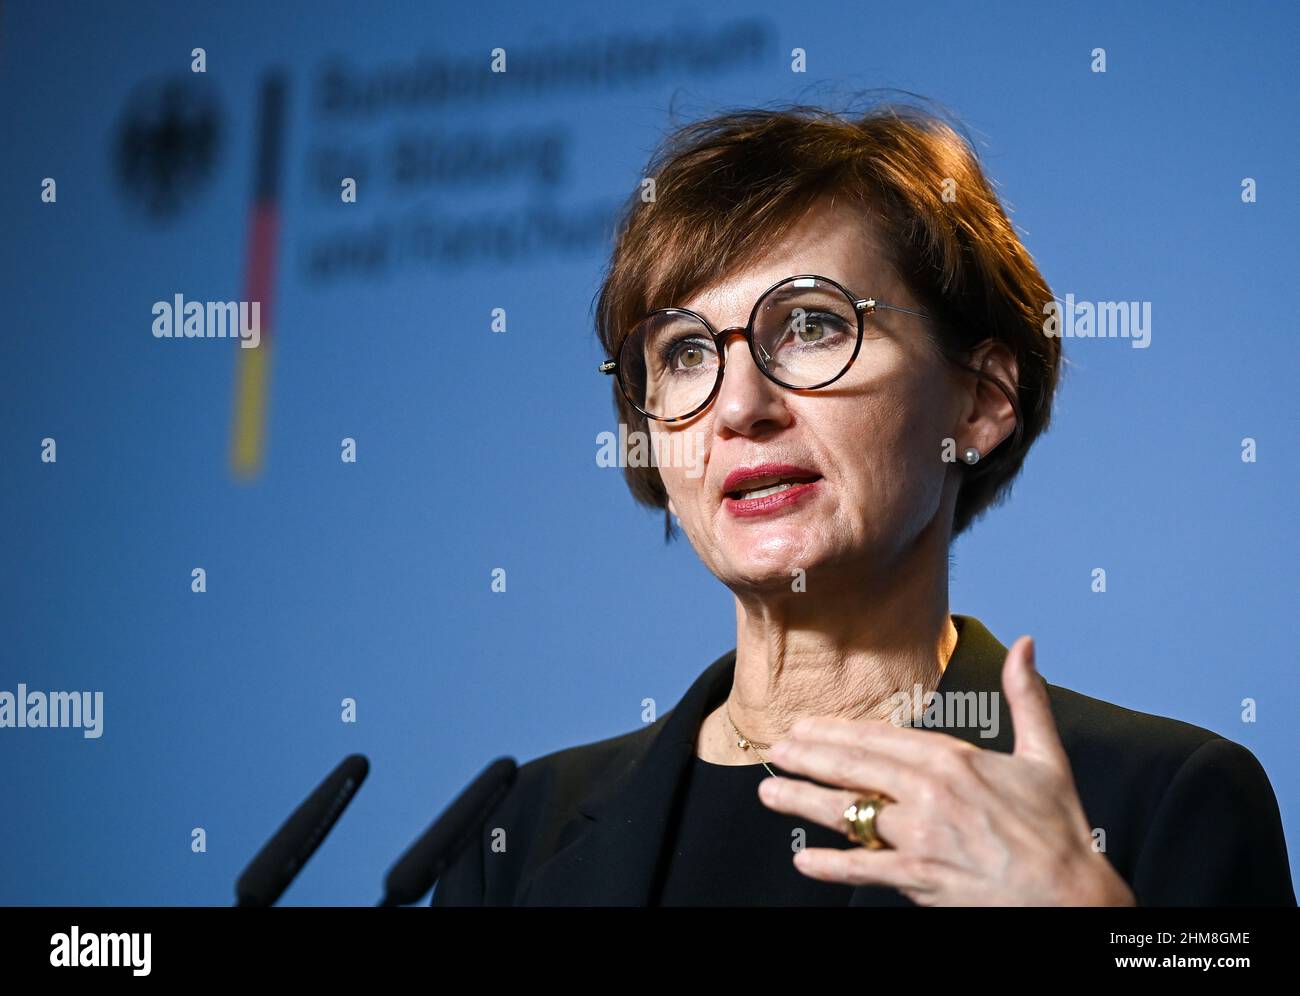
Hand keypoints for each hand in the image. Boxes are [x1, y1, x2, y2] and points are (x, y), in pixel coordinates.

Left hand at [756, 636, 1136, 905]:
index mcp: (956, 761)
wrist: (1074, 897)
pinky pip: (865, 868)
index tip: (806, 725)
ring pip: (849, 813)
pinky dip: (831, 865)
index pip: (881, 739)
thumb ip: (1025, 698)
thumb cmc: (1059, 831)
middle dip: (809, 757)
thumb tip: (1024, 643)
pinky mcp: (922, 879)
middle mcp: (932, 794)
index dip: (837, 731)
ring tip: (769, 792)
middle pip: (855, 768)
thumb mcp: (1045, 756)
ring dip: (803, 801)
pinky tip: (803, 859)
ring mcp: (923, 837)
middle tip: (776, 750)